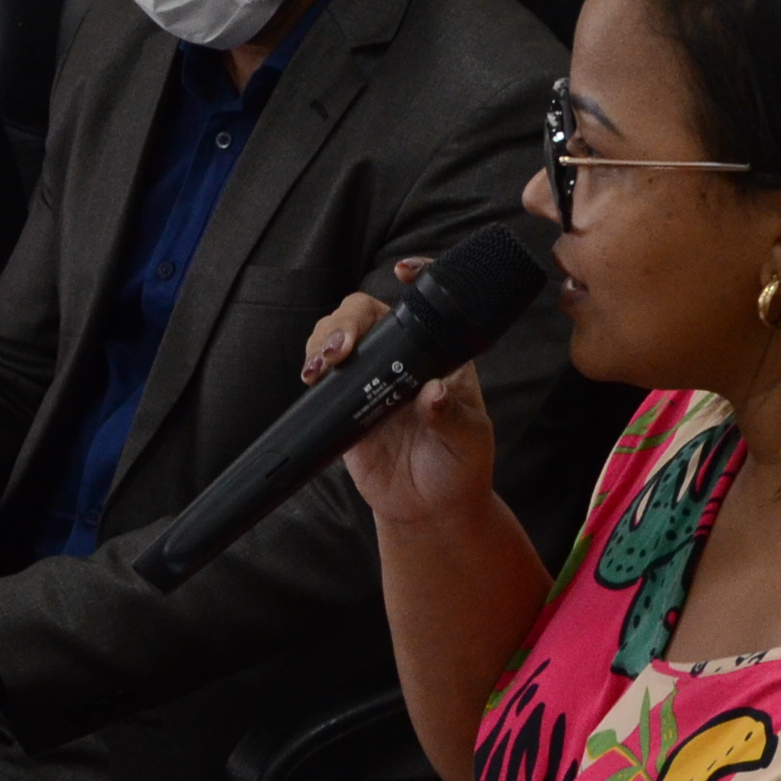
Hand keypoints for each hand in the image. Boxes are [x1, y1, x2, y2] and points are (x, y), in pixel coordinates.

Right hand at [308, 259, 495, 524]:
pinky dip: (313, 366)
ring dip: (324, 339)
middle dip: (347, 320)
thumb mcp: (468, 439)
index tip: (401, 270)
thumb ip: (450, 415)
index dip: (415, 277)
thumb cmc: (461, 466)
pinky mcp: (344, 404)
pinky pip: (323, 376)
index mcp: (439, 355)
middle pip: (367, 314)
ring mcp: (370, 378)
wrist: (431, 510)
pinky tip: (312, 375)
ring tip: (322, 363)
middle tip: (341, 348)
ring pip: (339, 336)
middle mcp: (401, 358)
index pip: (426, 304)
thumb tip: (431, 394)